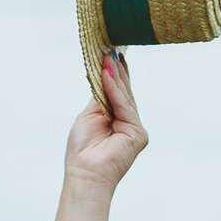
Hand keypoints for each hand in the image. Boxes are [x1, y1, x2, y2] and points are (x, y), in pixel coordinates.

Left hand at [65, 53, 148, 194]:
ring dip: (114, 75)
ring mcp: (134, 128)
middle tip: (111, 46)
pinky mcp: (138, 133)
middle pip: (123, 91)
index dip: (113, 73)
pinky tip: (106, 74)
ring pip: (124, 96)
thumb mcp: (89, 115)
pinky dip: (114, 90)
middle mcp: (128, 122)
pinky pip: (125, 106)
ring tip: (107, 55)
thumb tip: (105, 72)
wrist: (85, 173)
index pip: (117, 92)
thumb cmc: (82, 150)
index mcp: (115, 118)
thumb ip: (100, 97)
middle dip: (116, 69)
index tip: (109, 51)